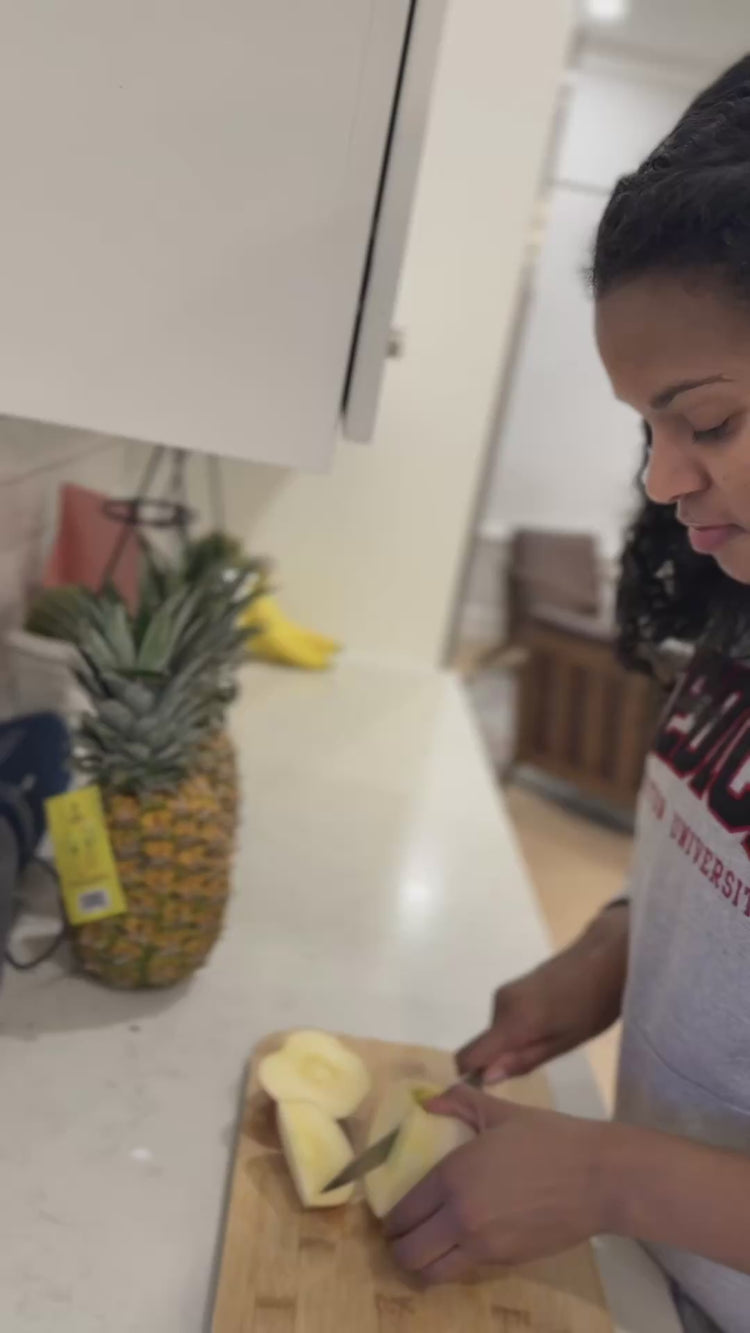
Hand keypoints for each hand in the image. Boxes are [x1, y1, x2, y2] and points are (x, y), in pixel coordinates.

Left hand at [384, 1084, 610, 1283]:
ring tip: (426, 1248)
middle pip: (408, 1253)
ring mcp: (483, 1246)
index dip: (390, 1219)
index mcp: (452, 1176)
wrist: (598, 1177)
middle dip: (398, 1247)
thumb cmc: (549, 1138)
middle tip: (403, 1235)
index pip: (402, 1213)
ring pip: (431, 1272)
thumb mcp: (500, 1111)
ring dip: (421, 1264)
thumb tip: (428, 1101)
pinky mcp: (506, 1262)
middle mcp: (460, 1217)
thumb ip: (459, 1101)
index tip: (391, 1216)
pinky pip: (464, 1270)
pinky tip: (460, 1245)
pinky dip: (452, 1264)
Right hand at [458, 904, 628, 1082]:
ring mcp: (506, 992)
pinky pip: (506, 1018)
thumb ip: (523, 1060)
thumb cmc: (593, 1006)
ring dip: (516, 1043)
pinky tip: (551, 1021)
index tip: (494, 1086)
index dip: (473, 1075)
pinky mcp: (513, 986)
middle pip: (485, 1046)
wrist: (605, 959)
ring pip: (497, 1032)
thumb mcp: (564, 1042)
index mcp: (512, 1021)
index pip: (468, 1055)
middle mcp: (500, 1004)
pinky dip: (520, 1028)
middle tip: (546, 1055)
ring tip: (554, 1036)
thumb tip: (486, 1077)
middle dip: (505, 1059)